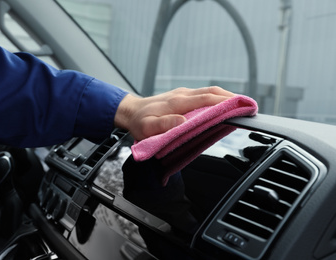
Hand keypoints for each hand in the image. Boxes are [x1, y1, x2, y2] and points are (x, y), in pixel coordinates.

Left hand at [114, 86, 234, 140]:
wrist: (131, 111)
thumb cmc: (140, 122)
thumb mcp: (147, 128)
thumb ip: (164, 125)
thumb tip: (184, 121)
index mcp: (177, 103)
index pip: (206, 99)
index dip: (225, 102)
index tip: (241, 106)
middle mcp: (183, 94)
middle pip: (212, 92)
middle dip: (232, 97)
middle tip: (249, 105)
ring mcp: (183, 93)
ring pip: (209, 91)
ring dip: (227, 96)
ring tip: (242, 104)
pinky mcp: (183, 95)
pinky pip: (204, 94)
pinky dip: (217, 97)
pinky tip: (224, 103)